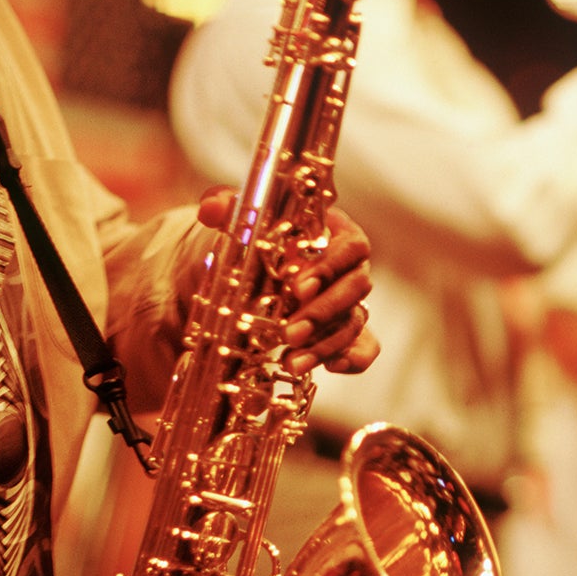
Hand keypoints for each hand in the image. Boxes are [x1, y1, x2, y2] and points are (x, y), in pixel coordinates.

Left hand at [197, 187, 380, 375]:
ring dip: (325, 344)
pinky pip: (364, 347)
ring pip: (354, 323)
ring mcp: (350, 301)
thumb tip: (212, 209)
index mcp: (336, 233)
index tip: (298, 287)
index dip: (330, 268)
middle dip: (323, 314)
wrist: (251, 267)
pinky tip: (332, 369)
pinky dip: (354, 359)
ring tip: (292, 362)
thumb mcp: (242, 218)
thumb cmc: (258, 235)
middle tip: (289, 333)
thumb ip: (227, 205)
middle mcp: (349, 268)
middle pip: (357, 288)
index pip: (352, 246)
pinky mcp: (346, 330)